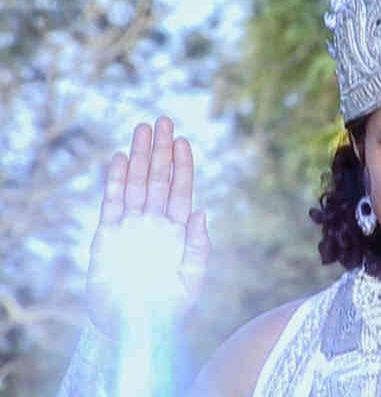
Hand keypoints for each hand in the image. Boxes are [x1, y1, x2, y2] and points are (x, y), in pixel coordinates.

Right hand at [87, 117, 210, 339]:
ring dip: (139, 157)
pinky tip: (121, 159)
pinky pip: (112, 202)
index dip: (183, 166)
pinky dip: (116, 181)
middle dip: (161, 151)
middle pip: (159, 179)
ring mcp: (131, 226)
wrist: (133, 329)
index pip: (181, 191)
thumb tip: (202, 213)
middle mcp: (155, 223)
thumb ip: (198, 247)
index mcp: (178, 231)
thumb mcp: (191, 281)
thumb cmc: (167, 308)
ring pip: (136, 184)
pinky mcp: (108, 235)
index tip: (183, 141)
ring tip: (141, 129)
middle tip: (163, 120)